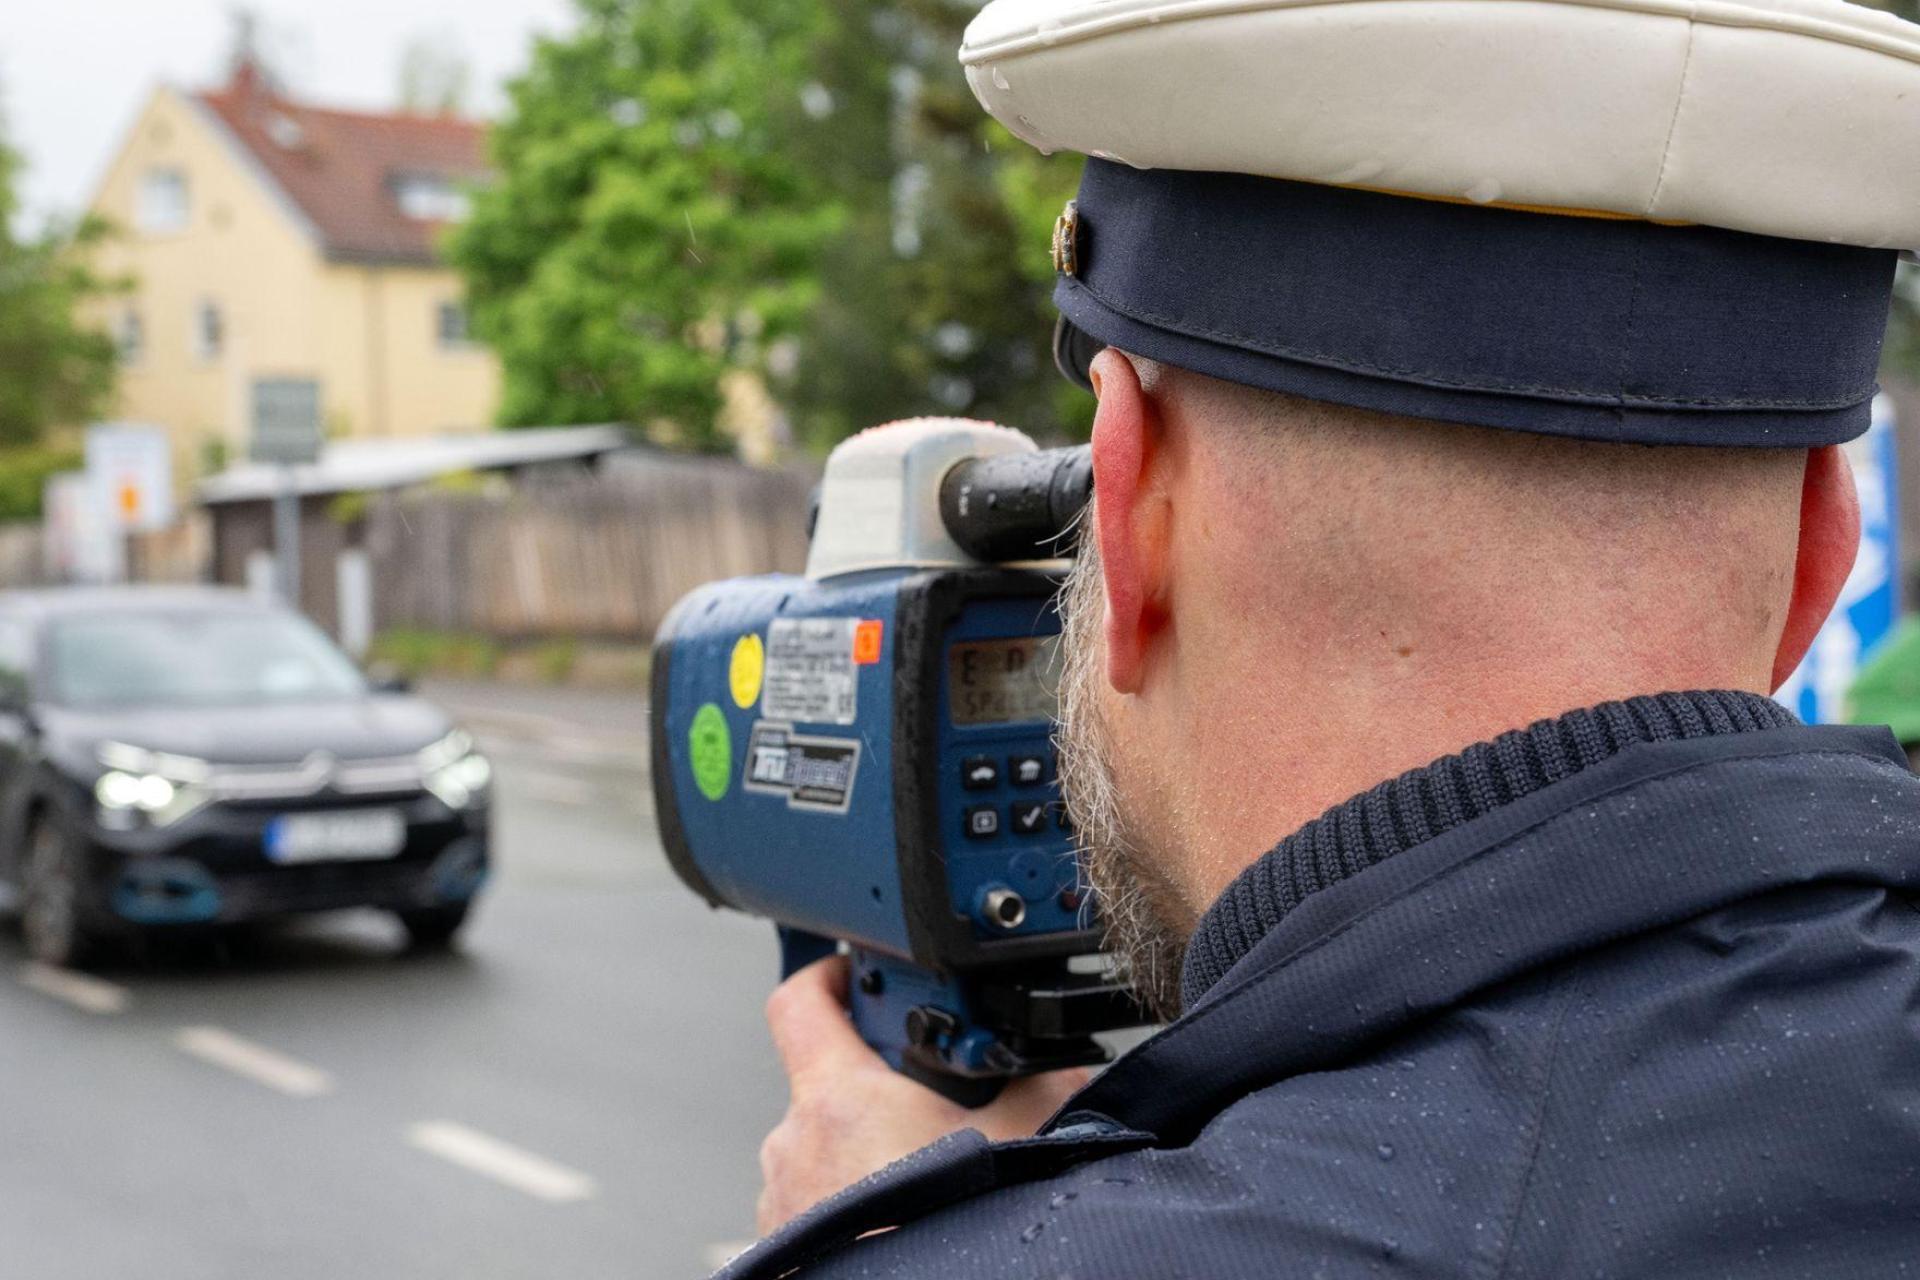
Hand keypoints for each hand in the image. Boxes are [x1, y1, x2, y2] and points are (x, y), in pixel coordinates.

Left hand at [756, 954, 1090, 1235]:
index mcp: (838, 1098)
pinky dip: (851, 1195)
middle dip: (876, 1080)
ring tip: (923, 1164)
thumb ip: (1040, 1084)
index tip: (855, 972)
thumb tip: (1066, 1065)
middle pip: (824, 1080)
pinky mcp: (784, 1243)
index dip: (827, 975)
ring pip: (820, 1144)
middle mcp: (794, 1142)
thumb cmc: (950, 1233)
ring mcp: (782, 1196)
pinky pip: (814, 1198)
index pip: (799, 1001)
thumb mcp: (1021, 1139)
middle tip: (930, 1095)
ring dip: (864, 1143)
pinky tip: (901, 1212)